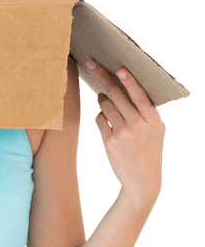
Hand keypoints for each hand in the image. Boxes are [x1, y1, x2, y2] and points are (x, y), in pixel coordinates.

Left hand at [87, 61, 164, 209]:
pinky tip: (106, 122)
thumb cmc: (148, 151)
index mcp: (153, 120)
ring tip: (105, 101)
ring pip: (104, 104)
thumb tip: (127, 87)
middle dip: (102, 77)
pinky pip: (98, 119)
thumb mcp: (155, 131)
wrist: (142, 182)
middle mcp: (139, 125)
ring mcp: (124, 133)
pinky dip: (100, 117)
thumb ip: (145, 112)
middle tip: (91, 64)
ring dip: (102, 100)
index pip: (140, 95)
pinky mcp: (110, 141)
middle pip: (116, 94)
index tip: (119, 68)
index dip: (129, 81)